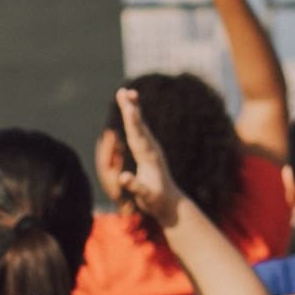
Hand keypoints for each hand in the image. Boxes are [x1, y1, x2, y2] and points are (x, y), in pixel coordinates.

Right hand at [115, 88, 184, 227]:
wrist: (171, 203)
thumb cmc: (157, 201)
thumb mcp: (146, 196)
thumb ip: (136, 186)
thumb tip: (123, 177)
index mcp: (149, 157)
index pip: (138, 135)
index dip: (132, 120)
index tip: (128, 105)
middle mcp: (151, 149)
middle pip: (138, 125)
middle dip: (130, 108)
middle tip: (123, 91)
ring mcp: (150, 149)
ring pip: (140, 126)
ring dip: (133, 110)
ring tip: (128, 93)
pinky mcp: (148, 151)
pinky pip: (140, 131)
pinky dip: (134, 120)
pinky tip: (132, 112)